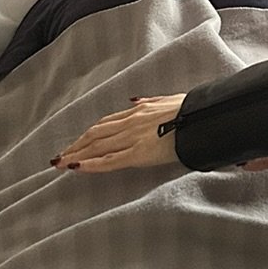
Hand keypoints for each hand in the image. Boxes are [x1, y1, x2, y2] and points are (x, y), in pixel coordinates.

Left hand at [55, 95, 185, 174]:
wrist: (208, 116)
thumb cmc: (195, 111)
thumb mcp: (170, 100)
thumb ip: (151, 101)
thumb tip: (135, 101)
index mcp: (140, 111)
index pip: (107, 123)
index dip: (89, 133)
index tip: (77, 142)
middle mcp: (132, 122)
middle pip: (96, 134)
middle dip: (76, 145)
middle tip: (59, 157)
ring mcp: (134, 137)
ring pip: (97, 146)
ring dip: (76, 154)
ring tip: (60, 164)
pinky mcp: (140, 153)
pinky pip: (110, 160)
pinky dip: (91, 164)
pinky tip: (77, 168)